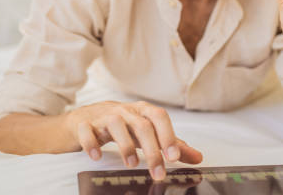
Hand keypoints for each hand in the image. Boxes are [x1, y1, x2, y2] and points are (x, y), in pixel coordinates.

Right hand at [66, 100, 202, 180]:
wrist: (85, 119)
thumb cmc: (122, 125)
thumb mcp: (147, 132)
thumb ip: (171, 144)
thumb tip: (197, 157)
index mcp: (142, 111)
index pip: (159, 118)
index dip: (168, 135)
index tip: (174, 157)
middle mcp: (125, 111)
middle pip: (142, 125)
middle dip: (151, 150)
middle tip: (158, 172)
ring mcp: (104, 116)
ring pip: (116, 124)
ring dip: (125, 145)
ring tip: (132, 164)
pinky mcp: (85, 124)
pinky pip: (87, 131)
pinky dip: (92, 143)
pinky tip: (97, 157)